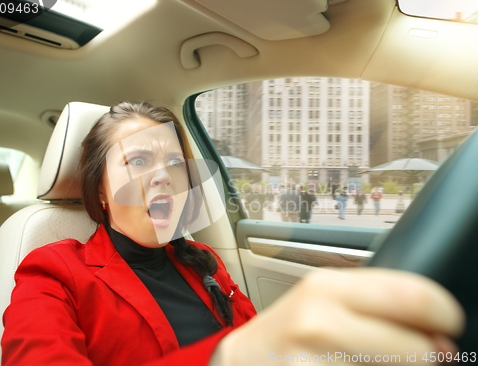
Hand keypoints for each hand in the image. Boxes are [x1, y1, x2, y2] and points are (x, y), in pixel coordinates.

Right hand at [211, 268, 463, 364]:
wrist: (244, 360)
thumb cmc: (288, 331)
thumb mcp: (325, 300)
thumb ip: (375, 303)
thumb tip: (435, 328)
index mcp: (327, 288)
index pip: (411, 295)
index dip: (443, 313)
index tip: (448, 323)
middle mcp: (319, 322)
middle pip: (416, 350)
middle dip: (426, 355)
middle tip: (421, 353)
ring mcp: (313, 363)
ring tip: (373, 360)